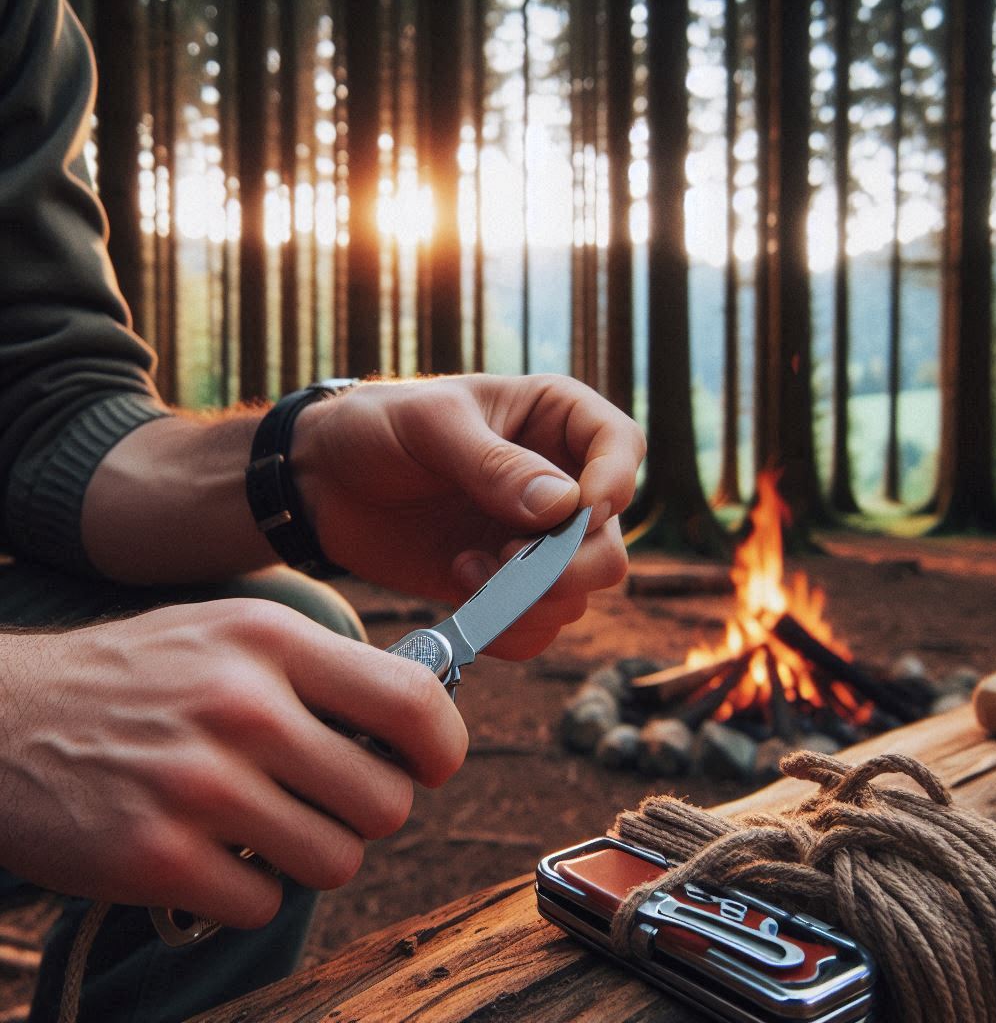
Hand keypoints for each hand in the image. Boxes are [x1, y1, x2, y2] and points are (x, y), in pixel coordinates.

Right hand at [0, 600, 466, 927]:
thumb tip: (418, 719)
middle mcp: (242, 707)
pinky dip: (251, 890)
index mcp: (271, 642)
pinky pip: (265, 904)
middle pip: (386, 800)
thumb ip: (323, 668)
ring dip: (314, 854)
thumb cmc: (141, 675)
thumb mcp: (234, 634)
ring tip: (270, 823)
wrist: (7, 719)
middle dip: (370, 811)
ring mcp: (199, 784)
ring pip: (337, 861)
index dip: (443, 745)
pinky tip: (216, 851)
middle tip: (329, 799)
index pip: (411, 698)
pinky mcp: (157, 857)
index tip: (431, 764)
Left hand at [293, 374, 646, 657]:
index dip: (615, 481)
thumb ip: (494, 463)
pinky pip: (540, 625)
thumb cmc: (376, 429)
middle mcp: (557, 483)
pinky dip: (512, 627)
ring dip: (532, 598)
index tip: (581, 508)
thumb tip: (564, 507)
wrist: (323, 484)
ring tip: (468, 572)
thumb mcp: (429, 425)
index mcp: (553, 419)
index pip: (621, 446)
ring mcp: (533, 540)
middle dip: (571, 563)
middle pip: (610, 538)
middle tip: (511, 560)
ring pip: (582, 591)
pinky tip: (462, 593)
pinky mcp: (504, 585)